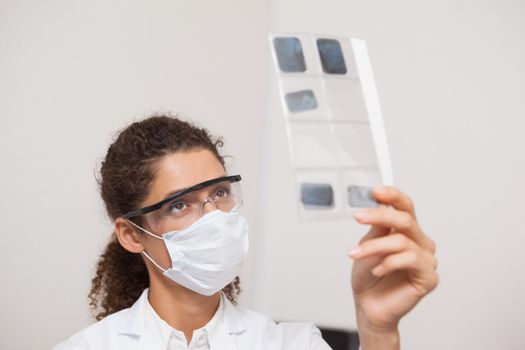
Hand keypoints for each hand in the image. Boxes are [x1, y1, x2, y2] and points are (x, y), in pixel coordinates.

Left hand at [349, 187, 437, 345]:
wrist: (368, 305)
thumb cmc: (368, 276)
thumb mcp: (368, 245)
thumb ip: (378, 227)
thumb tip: (381, 206)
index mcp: (407, 231)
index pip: (406, 207)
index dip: (393, 196)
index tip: (375, 191)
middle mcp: (420, 242)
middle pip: (405, 219)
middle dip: (379, 216)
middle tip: (358, 217)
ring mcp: (426, 259)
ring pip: (402, 241)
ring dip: (374, 247)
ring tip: (356, 254)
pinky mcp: (429, 277)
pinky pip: (410, 260)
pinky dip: (388, 263)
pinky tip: (377, 270)